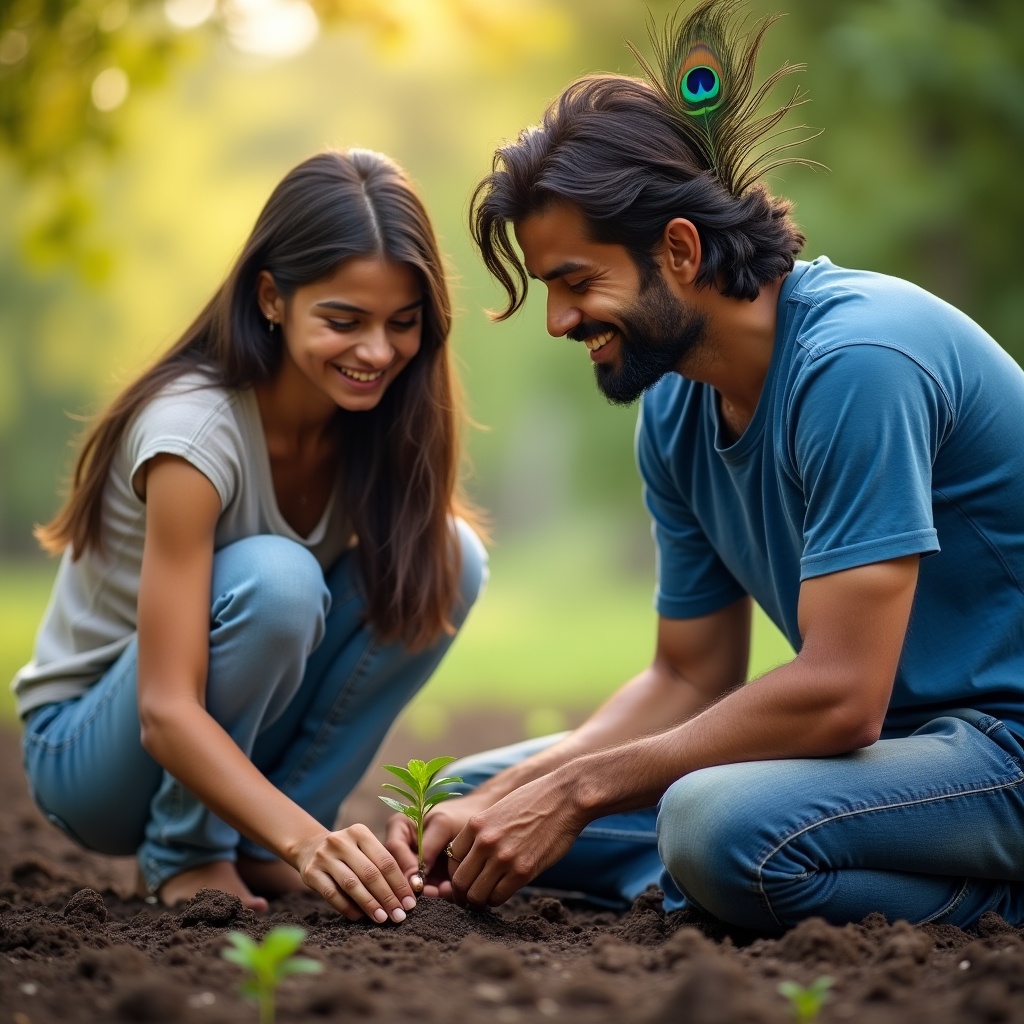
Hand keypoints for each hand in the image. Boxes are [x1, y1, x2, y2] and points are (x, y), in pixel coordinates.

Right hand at [294, 824, 417, 922]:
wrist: (309, 847)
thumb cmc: (347, 853)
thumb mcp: (363, 849)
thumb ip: (381, 866)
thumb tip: (405, 896)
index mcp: (359, 832)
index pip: (385, 860)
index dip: (399, 884)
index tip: (410, 903)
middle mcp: (341, 841)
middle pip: (370, 873)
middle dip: (388, 897)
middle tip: (399, 916)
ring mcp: (324, 856)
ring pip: (352, 884)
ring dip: (370, 904)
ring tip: (382, 918)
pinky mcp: (311, 872)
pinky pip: (332, 894)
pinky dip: (347, 908)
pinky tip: (359, 917)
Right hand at [384, 793, 491, 898]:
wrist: (479, 824)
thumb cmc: (459, 816)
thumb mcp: (443, 825)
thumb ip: (428, 847)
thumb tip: (415, 878)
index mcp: (399, 826)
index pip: (394, 849)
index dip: (404, 866)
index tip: (419, 881)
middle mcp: (402, 846)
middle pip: (399, 870)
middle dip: (418, 884)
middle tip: (436, 891)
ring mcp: (413, 863)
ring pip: (413, 883)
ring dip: (430, 891)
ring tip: (448, 889)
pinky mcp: (425, 876)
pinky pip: (427, 888)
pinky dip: (438, 891)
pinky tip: (450, 889)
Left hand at [445, 774, 585, 908]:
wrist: (566, 797)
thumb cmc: (535, 801)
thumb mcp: (499, 810)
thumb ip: (483, 832)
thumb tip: (473, 858)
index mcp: (476, 824)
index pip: (451, 859)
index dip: (457, 871)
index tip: (467, 876)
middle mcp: (485, 842)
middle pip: (459, 881)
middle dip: (462, 892)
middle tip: (471, 896)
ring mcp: (503, 858)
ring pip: (476, 895)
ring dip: (480, 900)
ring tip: (487, 897)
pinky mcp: (522, 872)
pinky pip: (498, 897)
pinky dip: (497, 899)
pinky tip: (504, 891)